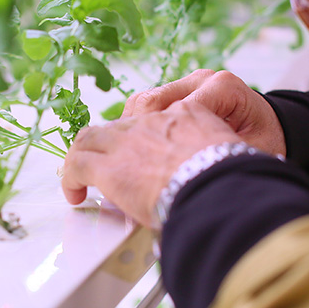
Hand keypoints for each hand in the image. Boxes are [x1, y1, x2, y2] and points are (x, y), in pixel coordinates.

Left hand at [61, 101, 241, 226]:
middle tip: (106, 162)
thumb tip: (228, 178)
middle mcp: (155, 120)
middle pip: (120, 122)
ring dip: (85, 156)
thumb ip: (220, 156)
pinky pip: (77, 164)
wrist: (221, 186)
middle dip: (109, 142)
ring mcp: (129, 139)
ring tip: (81, 177)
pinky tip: (75, 194)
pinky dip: (71, 178)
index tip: (142, 152)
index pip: (156, 114)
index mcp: (189, 113)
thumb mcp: (236, 154)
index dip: (144, 134)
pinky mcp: (109, 166)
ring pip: (92, 137)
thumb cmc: (236, 178)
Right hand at [123, 70, 285, 155]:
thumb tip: (185, 180)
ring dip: (132, 131)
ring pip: (143, 102)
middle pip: (150, 101)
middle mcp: (201, 80)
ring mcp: (188, 84)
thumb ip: (220, 160)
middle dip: (136, 136)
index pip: (175, 110)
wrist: (272, 128)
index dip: (155, 139)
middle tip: (129, 168)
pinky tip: (138, 151)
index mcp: (222, 88)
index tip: (145, 170)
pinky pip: (148, 107)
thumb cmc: (265, 143)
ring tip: (129, 160)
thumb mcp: (249, 154)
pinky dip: (139, 128)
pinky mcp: (178, 92)